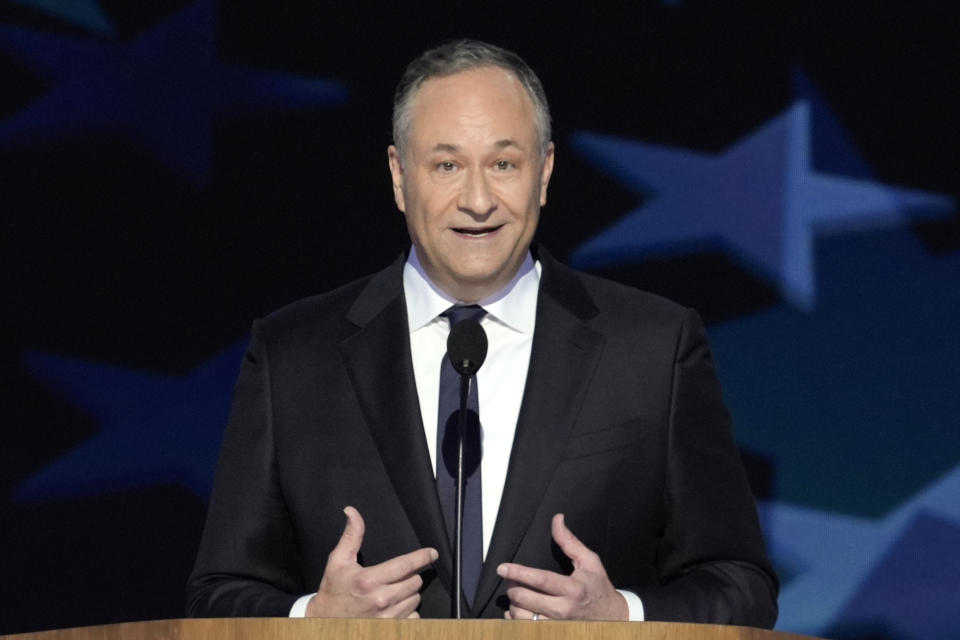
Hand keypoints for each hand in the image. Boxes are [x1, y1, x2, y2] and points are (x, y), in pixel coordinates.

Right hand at [305, 506, 437, 617]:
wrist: (324, 623)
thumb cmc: (333, 591)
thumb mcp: (338, 560)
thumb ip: (351, 536)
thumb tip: (352, 511)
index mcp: (369, 580)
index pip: (405, 565)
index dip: (422, 557)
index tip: (432, 553)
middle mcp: (381, 599)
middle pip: (414, 581)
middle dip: (409, 576)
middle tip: (395, 576)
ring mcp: (387, 618)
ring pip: (415, 599)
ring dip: (409, 593)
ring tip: (392, 592)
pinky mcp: (391, 629)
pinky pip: (414, 617)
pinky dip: (408, 612)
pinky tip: (394, 608)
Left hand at [497, 513, 627, 620]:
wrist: (614, 617)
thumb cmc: (599, 587)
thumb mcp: (589, 561)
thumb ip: (569, 541)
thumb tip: (557, 520)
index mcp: (573, 589)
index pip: (540, 580)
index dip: (519, 573)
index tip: (503, 568)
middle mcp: (564, 610)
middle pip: (526, 599)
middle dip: (513, 588)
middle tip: (511, 581)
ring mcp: (558, 625)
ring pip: (522, 617)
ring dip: (513, 605)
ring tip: (517, 596)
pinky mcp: (554, 633)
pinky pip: (525, 629)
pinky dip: (515, 620)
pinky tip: (519, 611)